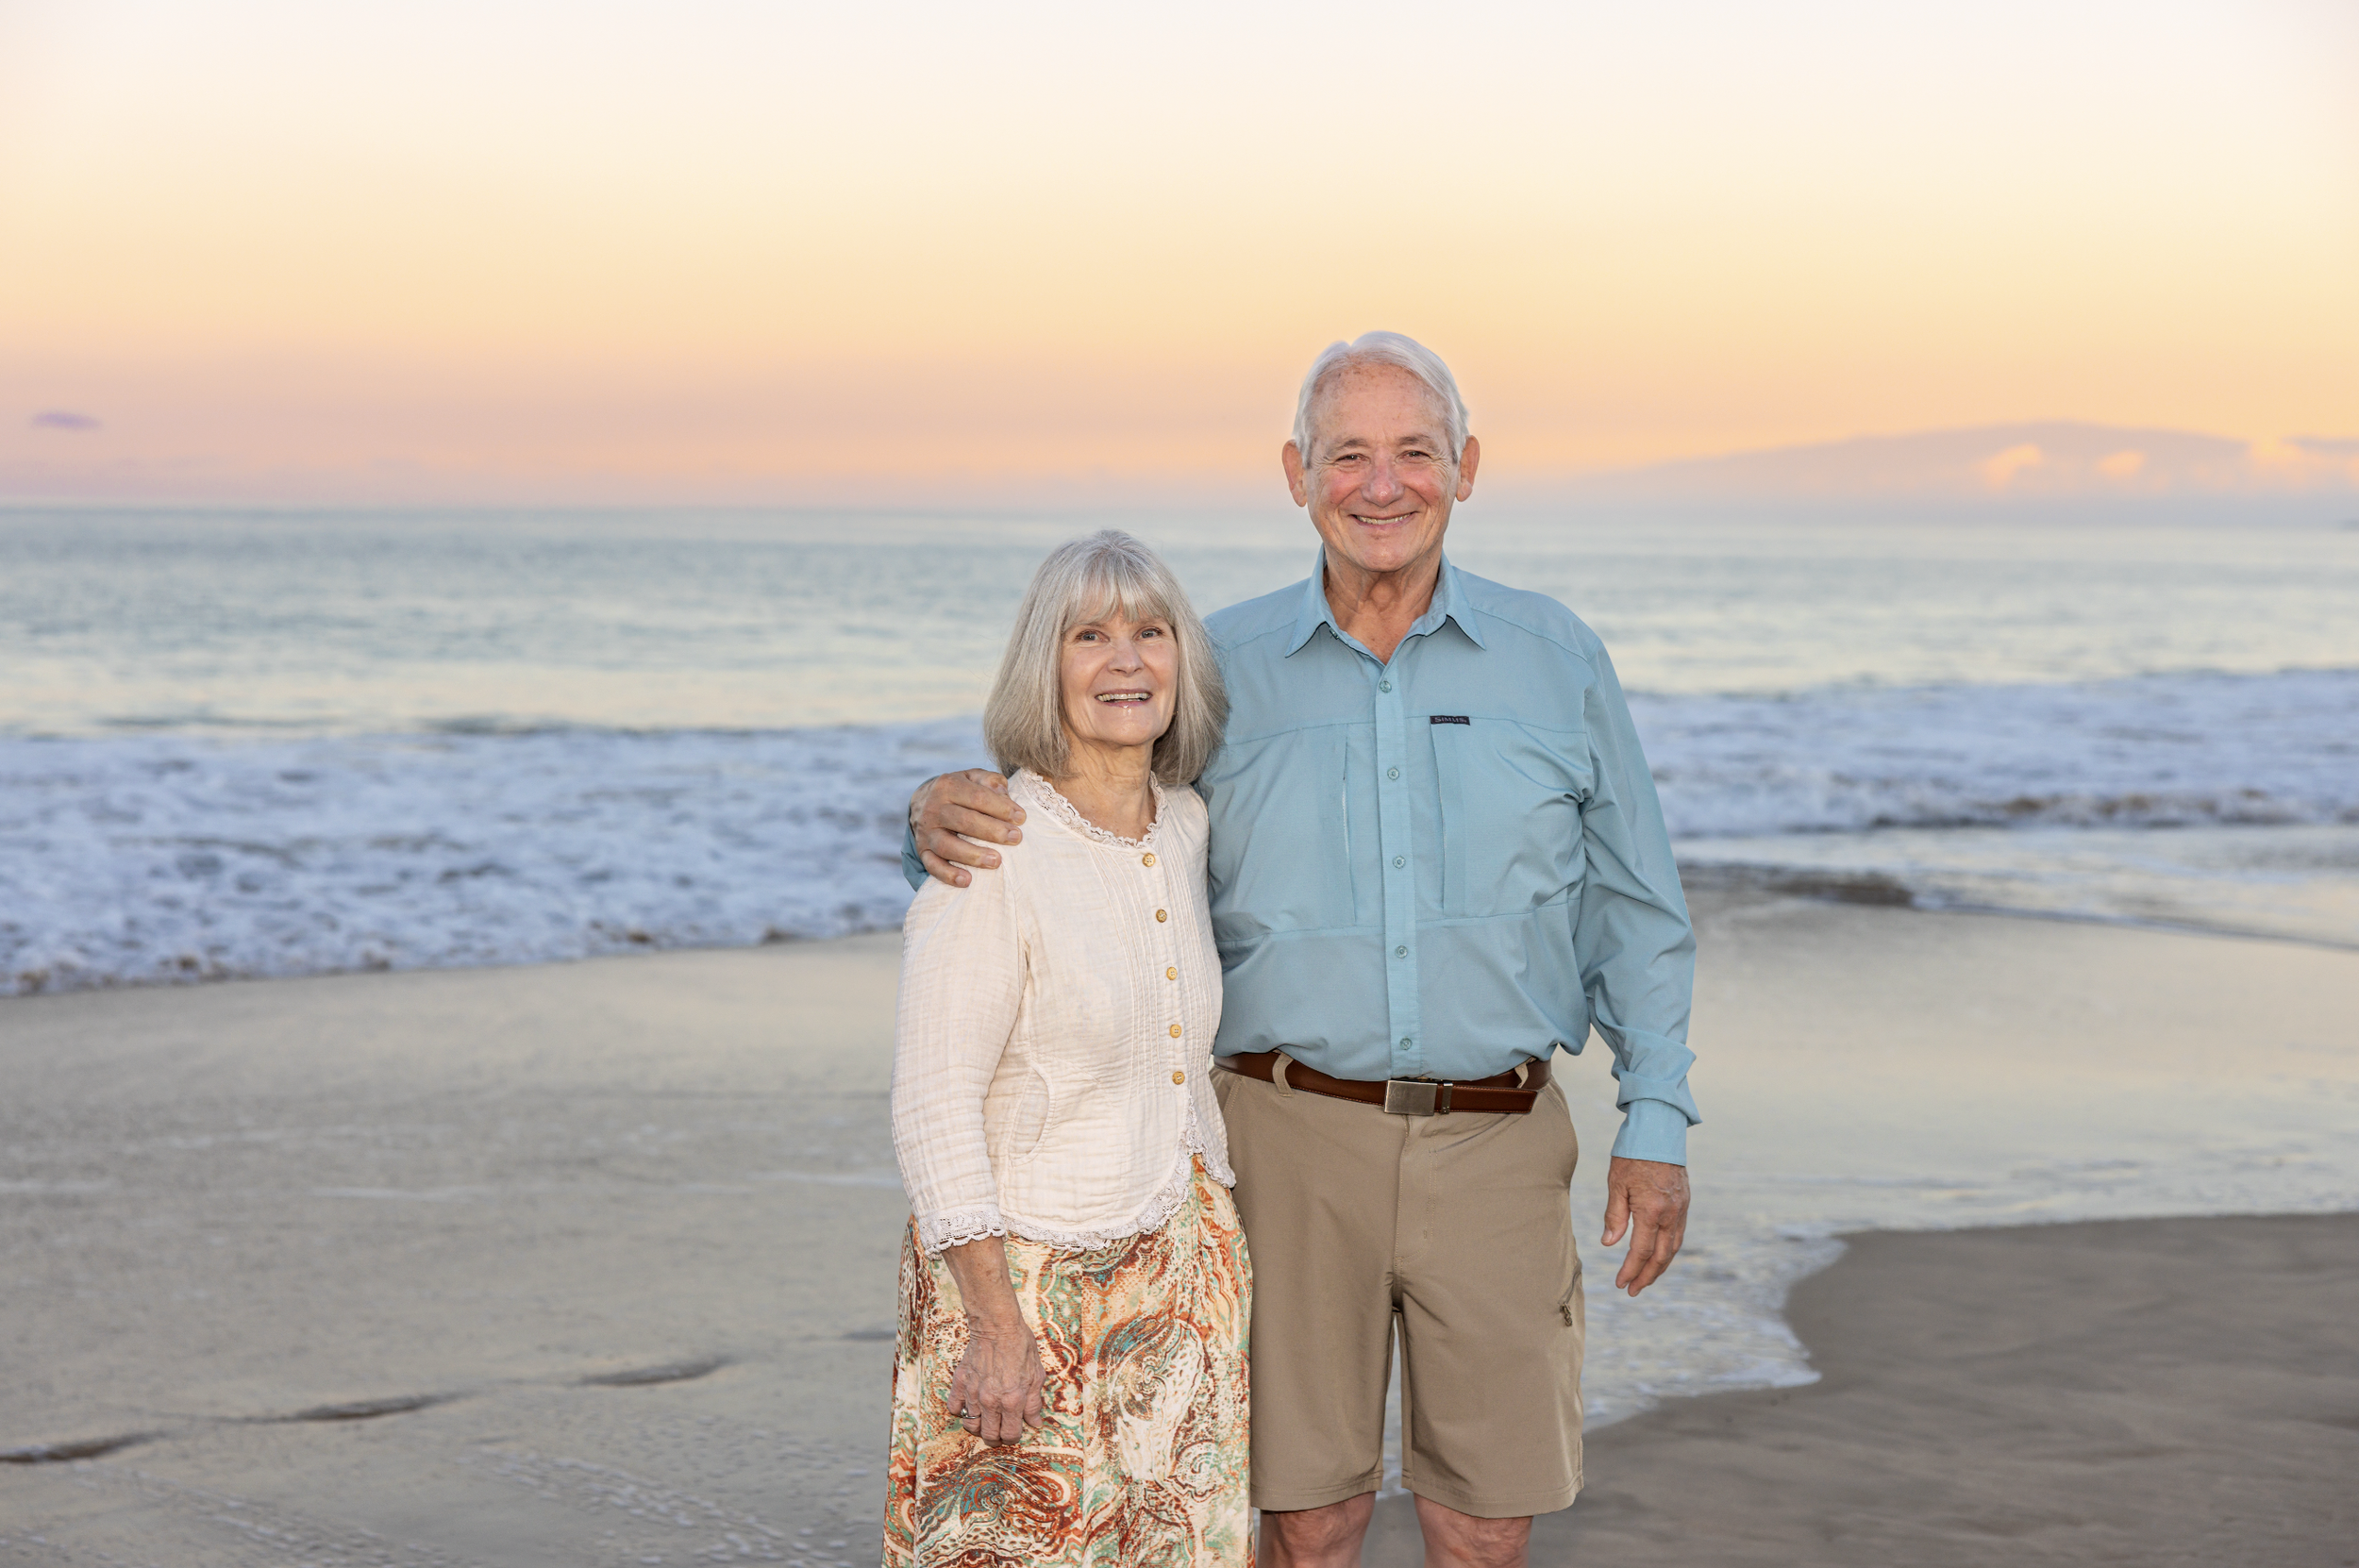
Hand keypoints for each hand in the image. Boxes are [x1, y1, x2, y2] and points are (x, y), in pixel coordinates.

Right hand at [911, 769, 1024, 886]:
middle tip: (1016, 838)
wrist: (923, 802)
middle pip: (964, 821)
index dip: (1001, 808)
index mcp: (948, 785)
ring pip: (947, 845)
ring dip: (973, 855)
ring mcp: (926, 831)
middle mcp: (934, 808)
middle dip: (992, 831)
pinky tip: (967, 881)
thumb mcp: (973, 777)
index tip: (1021, 818)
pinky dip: (948, 875)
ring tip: (997, 861)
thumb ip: (990, 781)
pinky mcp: (922, 851)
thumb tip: (1004, 794)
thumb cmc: (959, 791)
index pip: (978, 796)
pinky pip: (932, 865)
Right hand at [948, 1317, 1046, 1444]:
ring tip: (985, 1421)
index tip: (1013, 1434)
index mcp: (1013, 1401)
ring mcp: (973, 1393)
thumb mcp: (1036, 1375)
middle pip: (988, 1435)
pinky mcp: (960, 1383)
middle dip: (995, 1439)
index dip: (1012, 1438)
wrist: (997, 1326)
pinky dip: (961, 1410)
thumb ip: (1034, 1403)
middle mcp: (991, 1401)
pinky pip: (954, 1407)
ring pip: (970, 1425)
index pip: (1010, 1434)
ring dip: (978, 1427)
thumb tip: (1035, 1423)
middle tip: (998, 1434)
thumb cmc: (1021, 1347)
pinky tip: (970, 1405)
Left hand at [1601, 1155, 1689, 1296]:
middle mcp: (1670, 1214)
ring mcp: (1681, 1209)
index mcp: (1651, 1211)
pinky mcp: (1684, 1202)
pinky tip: (1659, 1254)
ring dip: (1660, 1266)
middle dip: (1647, 1276)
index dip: (1630, 1270)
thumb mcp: (1616, 1184)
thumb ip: (1615, 1216)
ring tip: (1645, 1278)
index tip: (1620, 1284)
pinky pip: (1678, 1233)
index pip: (1640, 1251)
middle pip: (1661, 1256)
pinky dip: (1669, 1249)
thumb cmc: (1633, 1155)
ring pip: (1673, 1247)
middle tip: (1633, 1290)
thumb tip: (1609, 1244)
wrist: (1659, 1131)